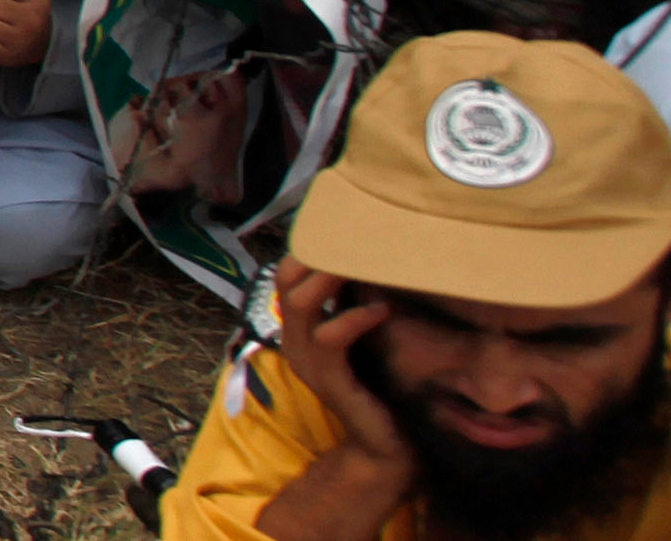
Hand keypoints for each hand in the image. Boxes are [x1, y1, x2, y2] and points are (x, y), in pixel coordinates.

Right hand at [267, 262, 423, 533]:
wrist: (384, 444)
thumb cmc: (379, 387)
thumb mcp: (362, 340)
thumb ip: (355, 308)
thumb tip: (375, 264)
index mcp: (298, 327)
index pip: (288, 273)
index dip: (311, 248)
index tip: (344, 227)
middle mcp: (293, 339)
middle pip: (286, 280)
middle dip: (317, 254)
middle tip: (354, 236)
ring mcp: (306, 359)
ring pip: (301, 302)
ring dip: (332, 278)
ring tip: (364, 262)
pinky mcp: (328, 377)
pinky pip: (331, 335)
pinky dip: (356, 316)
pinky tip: (383, 309)